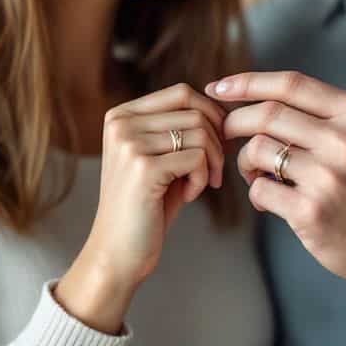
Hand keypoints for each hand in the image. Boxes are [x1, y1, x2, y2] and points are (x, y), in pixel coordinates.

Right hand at [56, 83, 224, 332]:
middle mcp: (121, 123)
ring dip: (212, 162)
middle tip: (214, 172)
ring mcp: (129, 143)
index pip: (182, 93)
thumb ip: (181, 129)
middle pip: (195, 111)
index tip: (217, 145)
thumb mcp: (160, 157)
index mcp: (121, 115)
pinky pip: (198, 158)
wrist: (118, 252)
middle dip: (216, 142)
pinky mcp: (143, 167)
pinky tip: (190, 196)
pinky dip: (204, 179)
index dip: (211, 115)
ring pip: (200, 133)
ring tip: (201, 185)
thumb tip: (227, 109)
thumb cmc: (147, 205)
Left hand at [208, 72, 345, 295]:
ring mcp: (329, 176)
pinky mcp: (313, 211)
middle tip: (227, 134)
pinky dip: (255, 192)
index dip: (248, 82)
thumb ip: (325, 115)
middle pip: (267, 114)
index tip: (219, 87)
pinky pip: (259, 189)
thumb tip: (258, 100)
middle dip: (235, 122)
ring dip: (245, 161)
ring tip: (257, 173)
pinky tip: (267, 202)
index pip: (291, 84)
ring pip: (258, 150)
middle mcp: (345, 139)